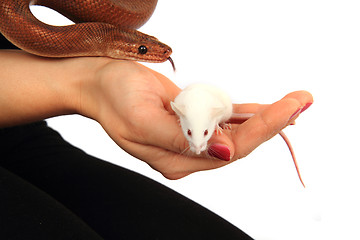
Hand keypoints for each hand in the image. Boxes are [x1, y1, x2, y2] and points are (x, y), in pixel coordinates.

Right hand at [81, 60, 312, 178]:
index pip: (227, 150)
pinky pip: (225, 120)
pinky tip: (270, 107)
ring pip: (235, 132)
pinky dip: (248, 113)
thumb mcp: (143, 119)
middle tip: (301, 101)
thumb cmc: (115, 97)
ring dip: (265, 117)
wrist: (99, 82)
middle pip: (237, 143)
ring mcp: (189, 138)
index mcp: (174, 159)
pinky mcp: (191, 121)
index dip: (260, 129)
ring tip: (296, 103)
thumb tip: (224, 154)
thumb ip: (181, 139)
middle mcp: (186, 153)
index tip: (287, 110)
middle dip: (271, 122)